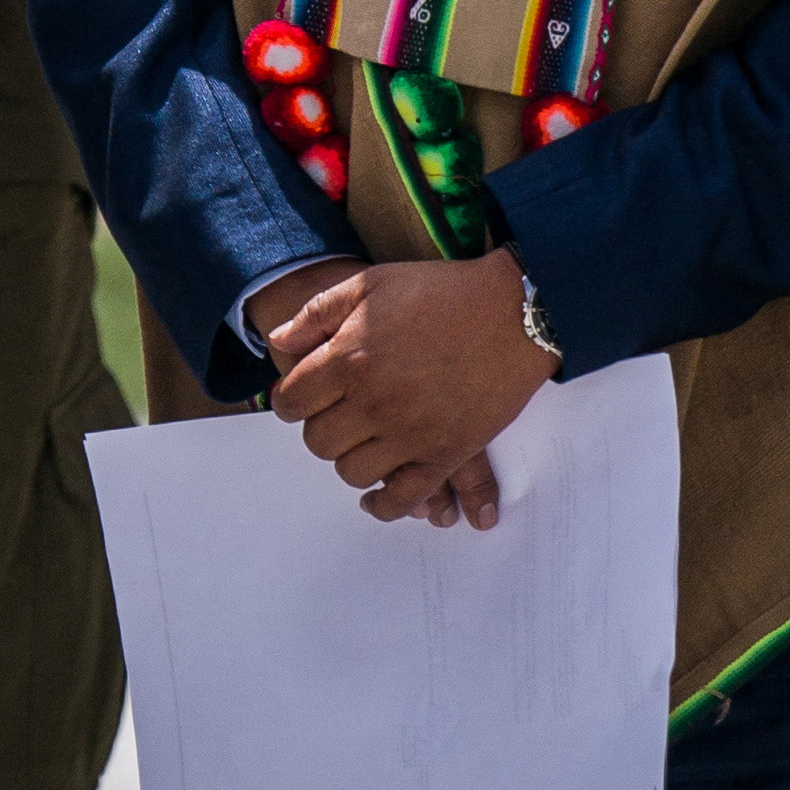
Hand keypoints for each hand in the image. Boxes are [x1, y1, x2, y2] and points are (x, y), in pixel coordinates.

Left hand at [256, 253, 548, 527]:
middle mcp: (374, 402)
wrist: (511, 312)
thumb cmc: (439, 292)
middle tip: (334, 415)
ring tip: (359, 442)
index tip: (297, 399)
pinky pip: (403, 498)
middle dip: (319, 428)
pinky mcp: (445, 454)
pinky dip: (383, 505)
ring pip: (353, 472)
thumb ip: (317, 314)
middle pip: (319, 441)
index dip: (288, 401)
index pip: (292, 401)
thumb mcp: (369, 284)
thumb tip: (278, 341)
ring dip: (348, 460)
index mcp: (349, 359)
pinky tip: (374, 497)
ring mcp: (410, 433)